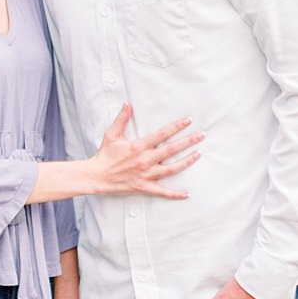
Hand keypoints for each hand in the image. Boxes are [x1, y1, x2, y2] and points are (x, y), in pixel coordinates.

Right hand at [86, 105, 201, 197]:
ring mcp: (146, 175)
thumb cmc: (104, 156)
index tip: (188, 120)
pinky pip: (162, 192)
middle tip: (202, 135)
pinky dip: (175, 194)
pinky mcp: (144, 187)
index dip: (176, 126)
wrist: (96, 176)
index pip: (162, 134)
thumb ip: (121, 118)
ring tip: (199, 154)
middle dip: (188, 141)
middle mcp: (145, 160)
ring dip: (187, 162)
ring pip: (172, 169)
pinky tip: (187, 194)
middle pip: (172, 149)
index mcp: (139, 146)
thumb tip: (127, 103)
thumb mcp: (112, 135)